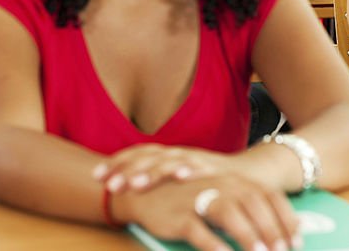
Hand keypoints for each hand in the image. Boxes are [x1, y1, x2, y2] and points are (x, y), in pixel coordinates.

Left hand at [94, 144, 231, 193]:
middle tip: (108, 183)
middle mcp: (180, 155)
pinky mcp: (217, 169)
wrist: (253, 173)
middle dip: (127, 169)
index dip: (116, 162)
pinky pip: (203, 168)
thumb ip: (159, 184)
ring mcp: (198, 160)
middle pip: (149, 158)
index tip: (96, 175)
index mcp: (168, 157)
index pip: (138, 154)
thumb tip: (127, 194)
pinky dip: (191, 170)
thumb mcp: (181, 182)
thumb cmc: (212, 182)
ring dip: (153, 172)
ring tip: (135, 183)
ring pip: (171, 163)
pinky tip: (180, 176)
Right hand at [113, 175, 299, 250]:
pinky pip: (198, 230)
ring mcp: (199, 198)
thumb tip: (278, 232)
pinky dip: (213, 244)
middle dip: (271, 229)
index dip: (285, 218)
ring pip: (229, 214)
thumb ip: (248, 208)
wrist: (147, 193)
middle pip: (253, 205)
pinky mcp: (179, 215)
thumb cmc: (191, 199)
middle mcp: (220, 186)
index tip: (297, 240)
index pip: (268, 196)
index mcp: (235, 181)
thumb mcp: (221, 197)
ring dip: (246, 234)